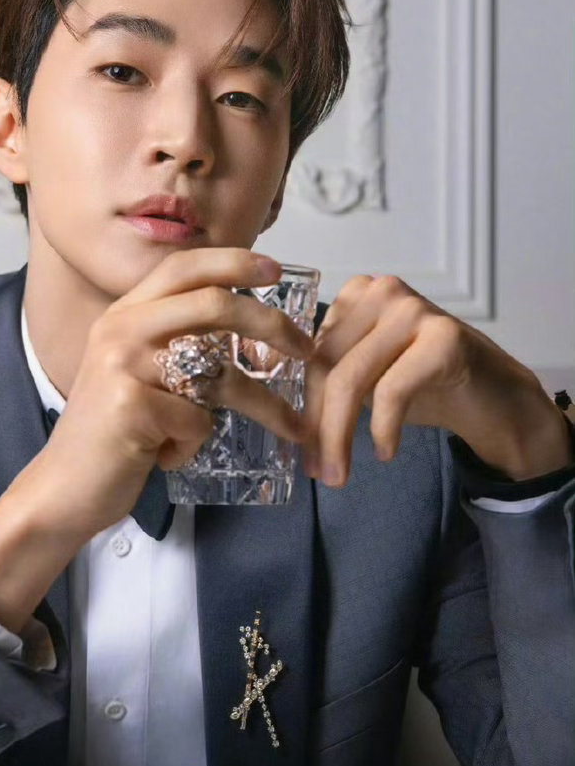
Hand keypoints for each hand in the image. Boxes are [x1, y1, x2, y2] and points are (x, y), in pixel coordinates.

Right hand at [36, 248, 312, 536]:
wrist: (62, 488)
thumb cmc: (111, 434)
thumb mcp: (135, 372)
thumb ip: (175, 343)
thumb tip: (249, 329)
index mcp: (123, 314)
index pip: (183, 266)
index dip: (233, 261)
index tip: (274, 269)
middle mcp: (119, 329)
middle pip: (214, 304)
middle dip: (272, 324)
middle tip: (306, 349)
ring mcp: (123, 366)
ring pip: (219, 374)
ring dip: (265, 406)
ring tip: (292, 426)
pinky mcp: (132, 407)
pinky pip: (198, 422)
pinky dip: (193, 446)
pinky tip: (165, 456)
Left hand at [300, 274, 571, 486]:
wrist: (493, 397)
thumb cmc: (425, 386)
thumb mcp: (365, 377)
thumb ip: (325, 378)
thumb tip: (272, 409)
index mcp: (355, 295)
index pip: (309, 351)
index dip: (299, 403)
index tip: (297, 447)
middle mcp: (381, 291)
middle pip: (326, 364)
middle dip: (316, 425)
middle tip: (318, 471)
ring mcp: (412, 309)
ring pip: (351, 379)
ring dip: (339, 436)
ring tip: (339, 474)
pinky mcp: (443, 337)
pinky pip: (392, 390)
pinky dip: (382, 428)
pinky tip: (384, 451)